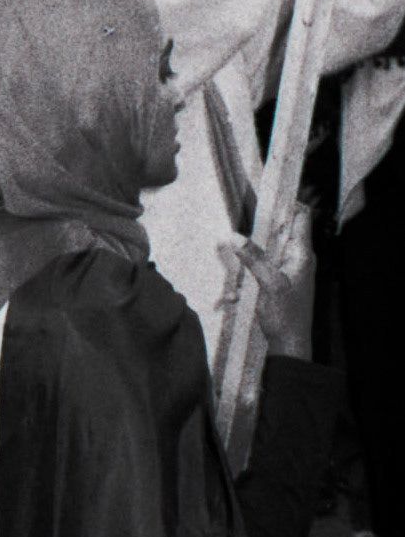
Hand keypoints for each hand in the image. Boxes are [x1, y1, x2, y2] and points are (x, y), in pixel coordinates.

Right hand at [218, 207, 314, 359]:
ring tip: (236, 234)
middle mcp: (299, 258)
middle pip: (284, 227)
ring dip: (257, 239)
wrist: (289, 347)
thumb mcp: (269, 284)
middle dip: (265, 219)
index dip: (290, 201)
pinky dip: (254, 256)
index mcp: (302, 255)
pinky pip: (267, 259)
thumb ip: (253, 258)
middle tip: (244, 209)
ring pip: (273, 243)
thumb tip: (235, 236)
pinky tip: (238, 259)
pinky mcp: (280, 279)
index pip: (302, 217)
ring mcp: (290, 269)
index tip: (270, 190)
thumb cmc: (285, 317)